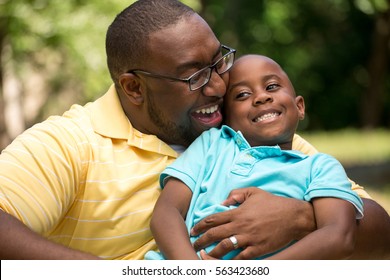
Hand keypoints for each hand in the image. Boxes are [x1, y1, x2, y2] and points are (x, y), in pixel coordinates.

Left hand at [191, 187, 314, 258]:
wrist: (293, 216)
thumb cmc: (273, 203)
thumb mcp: (253, 192)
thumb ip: (236, 194)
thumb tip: (224, 201)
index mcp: (238, 213)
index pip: (213, 219)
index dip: (200, 225)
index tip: (193, 230)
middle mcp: (240, 226)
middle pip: (214, 234)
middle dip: (201, 240)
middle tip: (194, 244)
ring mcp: (249, 238)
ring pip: (224, 247)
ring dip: (211, 252)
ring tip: (204, 255)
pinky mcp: (258, 249)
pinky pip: (240, 258)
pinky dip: (230, 262)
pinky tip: (223, 264)